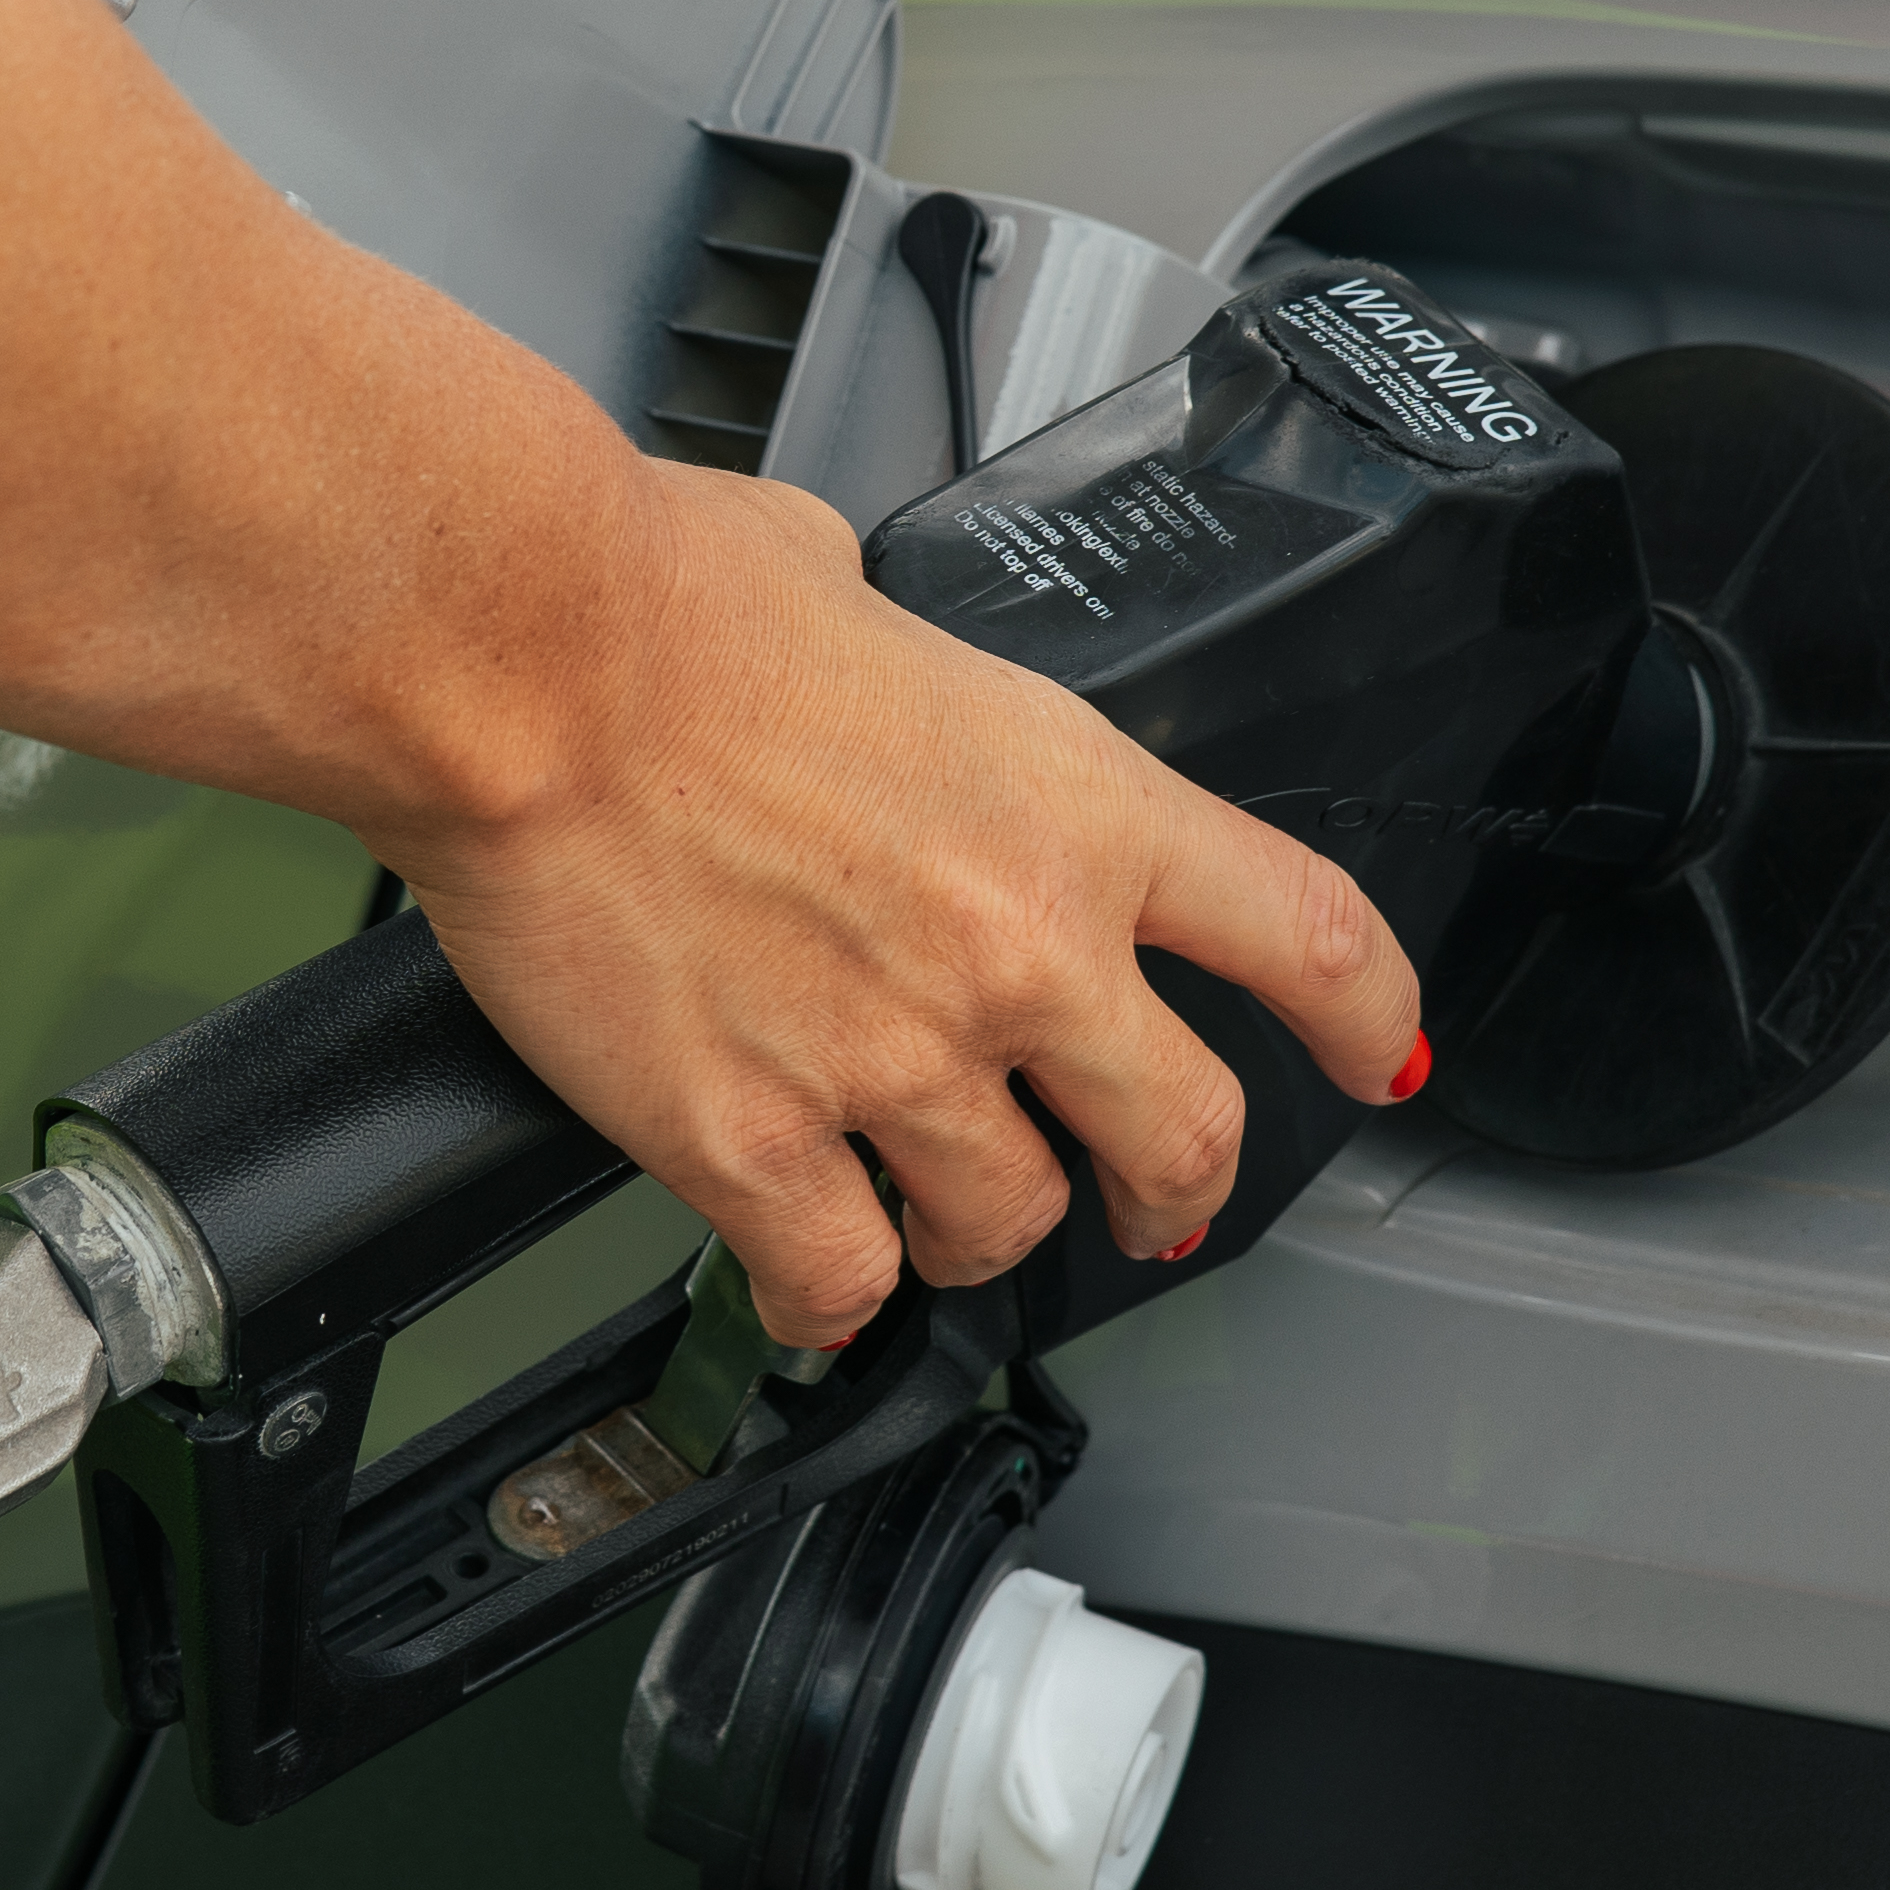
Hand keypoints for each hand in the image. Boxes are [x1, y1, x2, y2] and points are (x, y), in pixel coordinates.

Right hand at [392, 460, 1424, 1350]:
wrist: (520, 665)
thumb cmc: (660, 603)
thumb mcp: (857, 595)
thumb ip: (909, 673)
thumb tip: (854, 643)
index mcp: (1079, 804)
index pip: (1307, 940)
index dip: (1362, 1021)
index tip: (1368, 1057)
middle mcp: (1020, 947)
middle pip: (1188, 1135)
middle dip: (1177, 1188)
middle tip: (1149, 1203)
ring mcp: (894, 1059)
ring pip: (1009, 1224)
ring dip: (976, 1234)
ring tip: (927, 1222)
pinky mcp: (754, 1141)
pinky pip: (837, 1280)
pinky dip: (827, 1295)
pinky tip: (807, 1275)